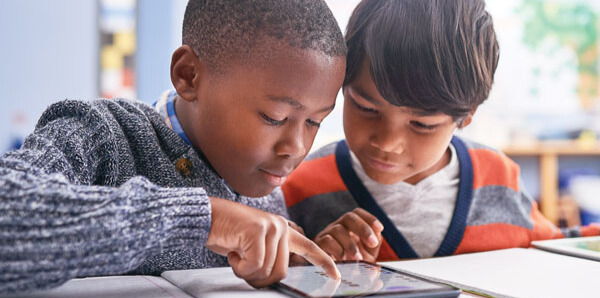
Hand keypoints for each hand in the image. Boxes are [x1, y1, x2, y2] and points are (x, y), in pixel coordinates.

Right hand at [206, 197, 339, 287]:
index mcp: (283, 231)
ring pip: (267, 271)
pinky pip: (254, 266)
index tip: (337, 276)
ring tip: (235, 254)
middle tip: (241, 265)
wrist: (206, 217)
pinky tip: (231, 252)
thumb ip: (269, 257)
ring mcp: (272, 227)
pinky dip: (239, 267)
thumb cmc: (227, 234)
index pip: (309, 248)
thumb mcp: (253, 247)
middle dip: (259, 278)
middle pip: (281, 273)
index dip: (324, 263)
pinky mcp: (258, 231)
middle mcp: (281, 227)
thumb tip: (275, 278)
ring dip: (246, 272)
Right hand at [314, 208, 383, 262]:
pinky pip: (327, 241)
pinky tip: (344, 261)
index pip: (358, 213)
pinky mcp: (318, 245)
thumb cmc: (352, 265)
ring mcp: (326, 234)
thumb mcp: (366, 256)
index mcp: (350, 227)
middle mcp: (338, 227)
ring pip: (337, 229)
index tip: (380, 229)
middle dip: (363, 228)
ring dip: (351, 244)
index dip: (369, 218)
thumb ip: (373, 246)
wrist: (334, 278)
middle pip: (349, 217)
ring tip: (358, 259)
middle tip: (373, 243)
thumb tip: (378, 238)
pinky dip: (338, 251)